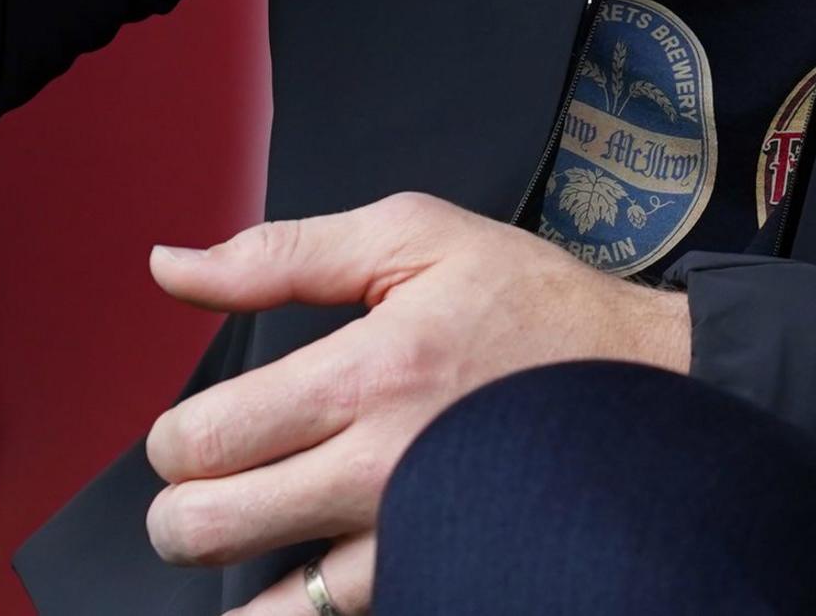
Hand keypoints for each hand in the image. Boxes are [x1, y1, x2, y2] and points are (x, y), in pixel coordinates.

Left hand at [140, 192, 692, 613]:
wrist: (644, 377)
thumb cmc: (531, 305)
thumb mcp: (416, 237)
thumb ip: (281, 254)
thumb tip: (171, 266)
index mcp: (369, 372)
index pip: (201, 440)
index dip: (177, 436)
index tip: (204, 424)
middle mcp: (381, 468)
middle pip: (203, 527)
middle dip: (183, 503)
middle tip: (214, 477)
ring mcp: (407, 536)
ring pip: (258, 603)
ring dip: (231, 563)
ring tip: (253, 522)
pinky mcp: (432, 573)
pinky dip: (290, 606)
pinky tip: (296, 568)